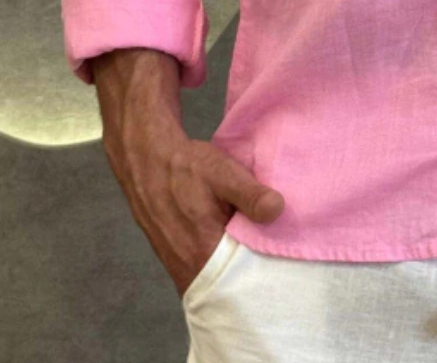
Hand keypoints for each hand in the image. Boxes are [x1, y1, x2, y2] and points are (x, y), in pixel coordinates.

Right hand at [103, 116, 284, 297]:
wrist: (147, 160)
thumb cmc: (185, 168)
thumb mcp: (224, 175)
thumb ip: (250, 195)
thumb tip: (278, 210)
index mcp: (203, 255)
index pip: (241, 282)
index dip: (263, 272)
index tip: (283, 260)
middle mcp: (188, 270)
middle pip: (228, 282)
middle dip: (251, 270)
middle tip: (275, 253)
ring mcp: (177, 265)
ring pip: (215, 275)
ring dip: (235, 263)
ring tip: (257, 244)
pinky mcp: (173, 256)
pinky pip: (203, 267)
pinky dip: (219, 257)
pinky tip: (233, 238)